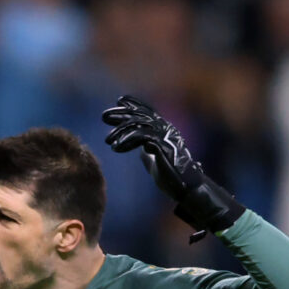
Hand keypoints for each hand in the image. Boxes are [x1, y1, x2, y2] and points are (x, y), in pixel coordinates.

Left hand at [101, 95, 244, 239]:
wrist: (184, 188)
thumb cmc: (171, 176)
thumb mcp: (154, 161)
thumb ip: (147, 152)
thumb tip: (141, 147)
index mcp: (164, 131)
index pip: (148, 113)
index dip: (134, 105)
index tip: (119, 101)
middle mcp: (166, 131)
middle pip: (141, 116)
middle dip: (122, 114)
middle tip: (104, 116)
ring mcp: (165, 138)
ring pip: (139, 126)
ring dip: (121, 132)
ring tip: (108, 140)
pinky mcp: (163, 148)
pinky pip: (142, 139)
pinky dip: (127, 142)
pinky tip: (117, 148)